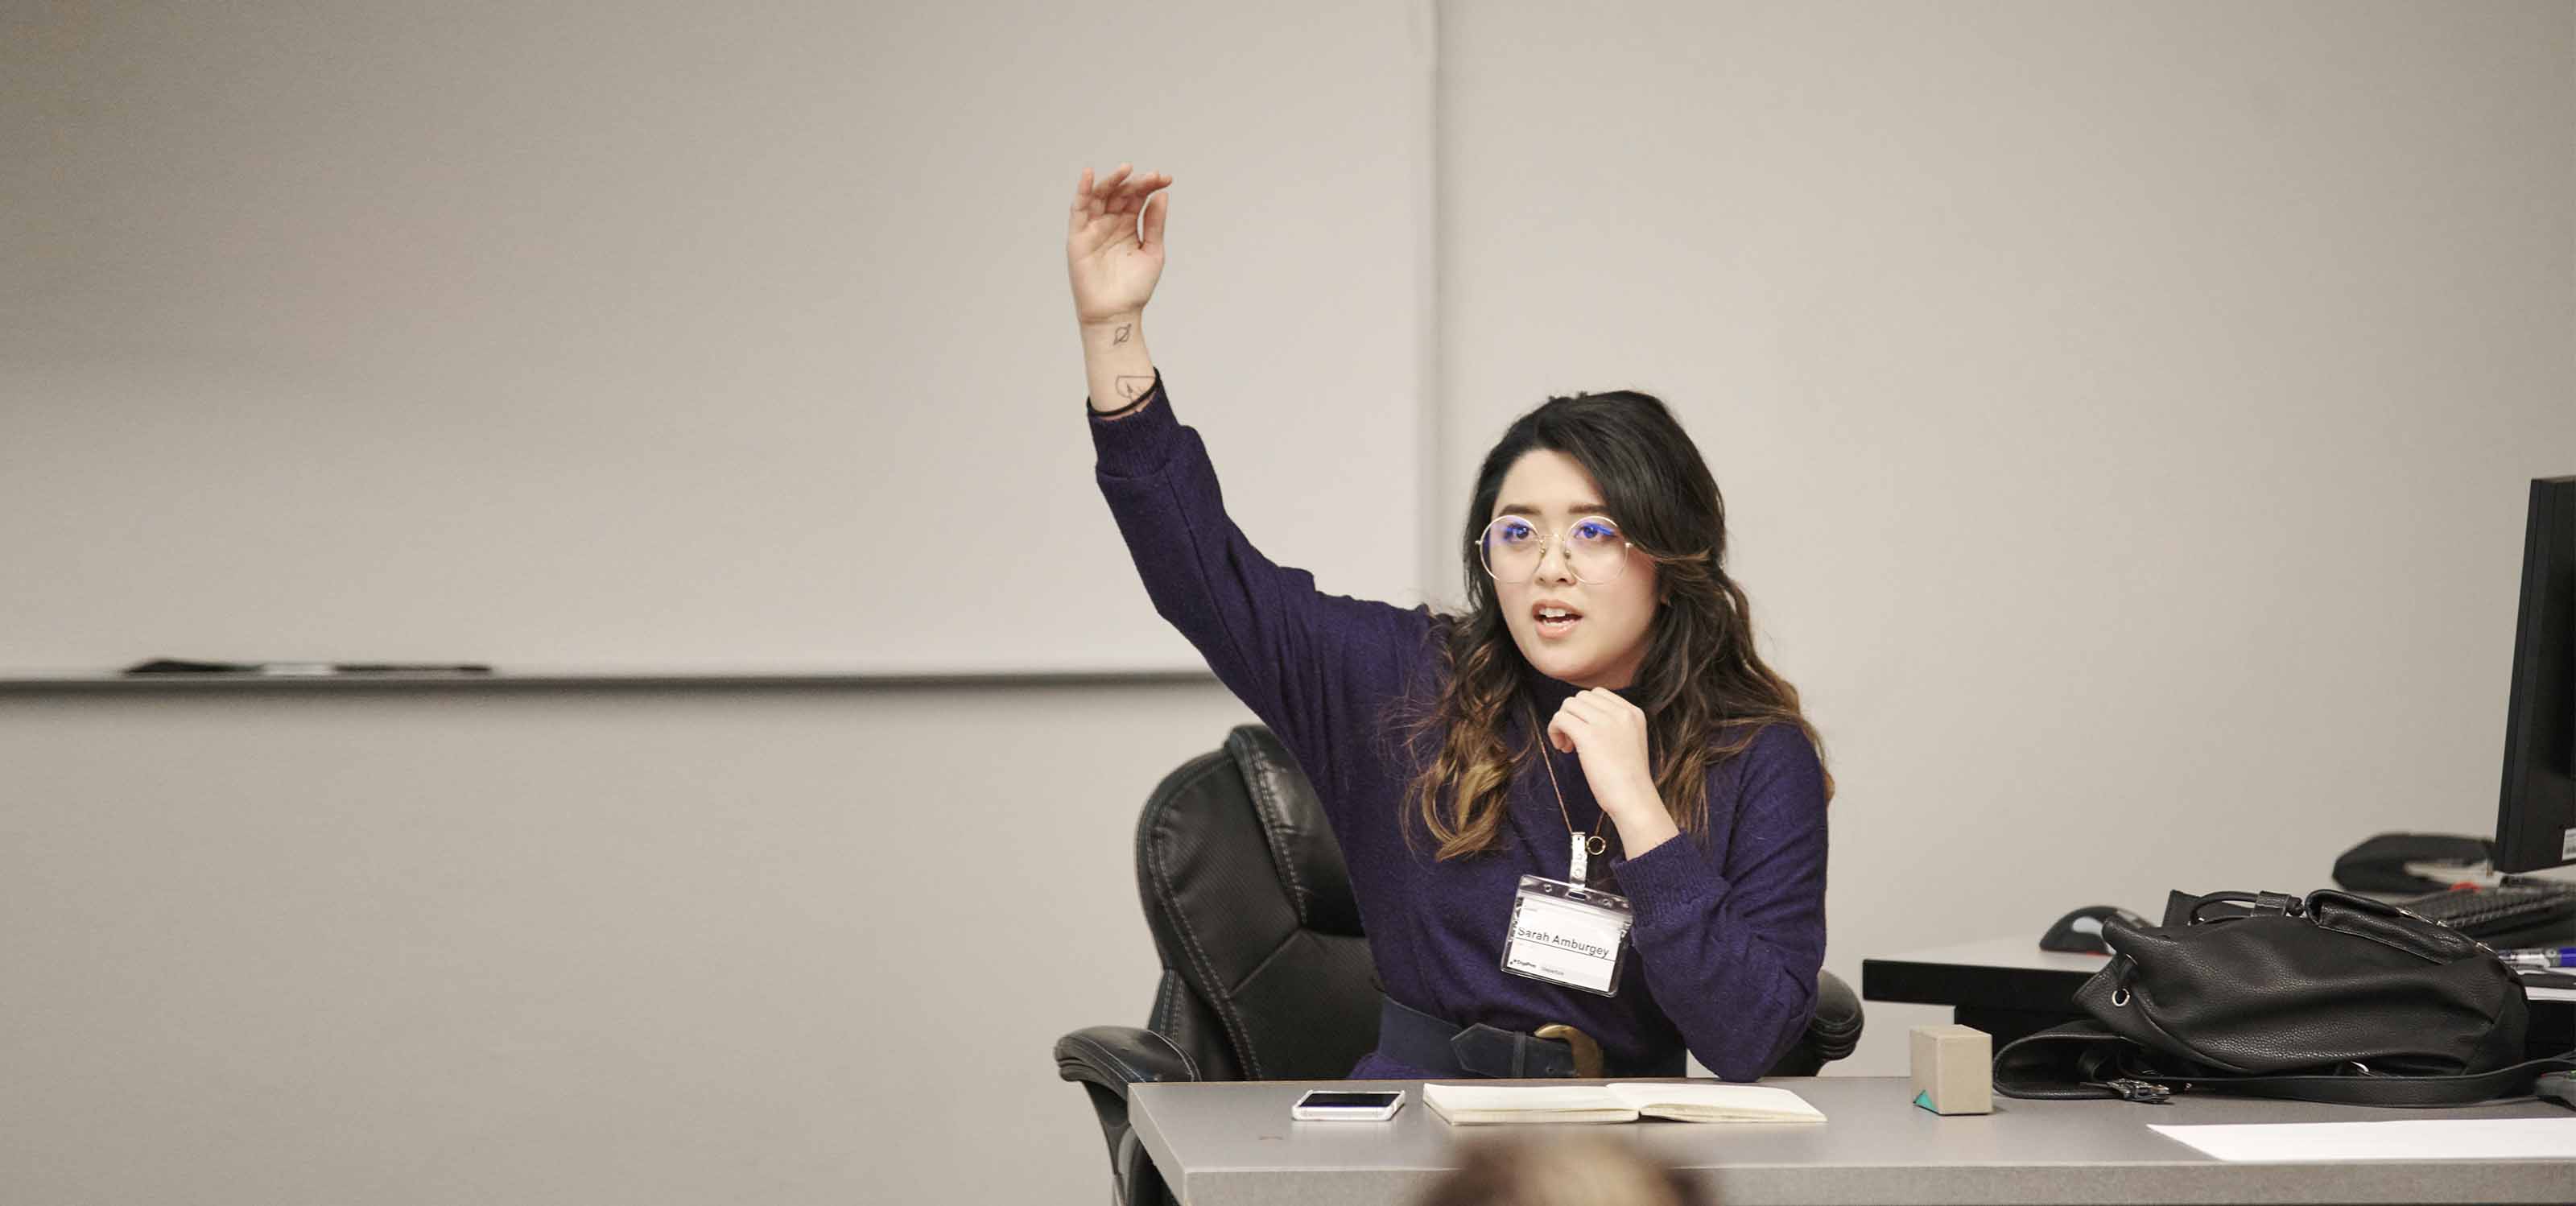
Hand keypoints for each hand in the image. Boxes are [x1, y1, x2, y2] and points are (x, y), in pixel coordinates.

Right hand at [1066, 163, 1171, 325]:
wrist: (1116, 313)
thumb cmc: (1135, 288)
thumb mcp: (1152, 251)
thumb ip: (1155, 223)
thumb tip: (1162, 194)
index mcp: (1129, 225)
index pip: (1138, 198)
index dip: (1150, 186)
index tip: (1166, 178)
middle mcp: (1110, 223)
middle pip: (1121, 194)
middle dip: (1136, 183)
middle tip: (1152, 176)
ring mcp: (1093, 228)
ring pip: (1100, 197)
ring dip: (1111, 181)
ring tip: (1126, 170)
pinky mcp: (1078, 236)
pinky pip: (1078, 209)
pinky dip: (1083, 191)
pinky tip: (1089, 175)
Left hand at [1546, 689, 1678, 854]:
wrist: (1634, 799)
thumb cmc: (1629, 779)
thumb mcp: (1629, 741)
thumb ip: (1614, 725)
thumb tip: (1581, 717)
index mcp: (1633, 712)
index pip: (1598, 694)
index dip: (1585, 711)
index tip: (1586, 733)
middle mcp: (1620, 712)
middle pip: (1580, 698)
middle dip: (1573, 716)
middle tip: (1574, 742)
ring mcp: (1605, 722)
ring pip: (1568, 705)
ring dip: (1562, 724)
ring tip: (1568, 747)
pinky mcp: (1588, 736)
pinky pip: (1560, 718)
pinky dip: (1555, 731)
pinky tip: (1563, 749)